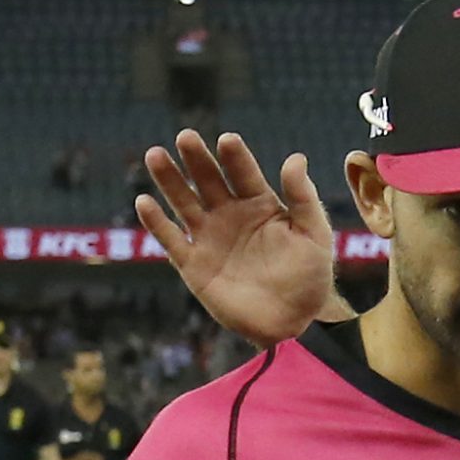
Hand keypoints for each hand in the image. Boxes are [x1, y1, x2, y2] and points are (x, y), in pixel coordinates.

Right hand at [137, 129, 335, 348]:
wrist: (292, 322)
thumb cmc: (309, 278)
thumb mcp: (315, 236)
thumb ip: (304, 199)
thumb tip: (295, 158)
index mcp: (260, 204)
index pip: (244, 173)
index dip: (235, 157)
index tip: (227, 141)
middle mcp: (230, 214)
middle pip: (208, 180)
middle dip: (197, 159)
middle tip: (186, 137)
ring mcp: (210, 237)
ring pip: (184, 202)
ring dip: (169, 180)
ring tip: (155, 156)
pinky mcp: (193, 264)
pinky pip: (171, 240)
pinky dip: (156, 222)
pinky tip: (144, 202)